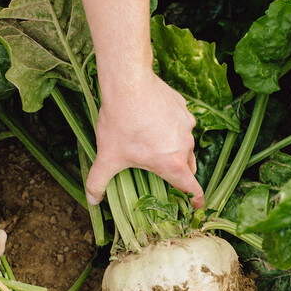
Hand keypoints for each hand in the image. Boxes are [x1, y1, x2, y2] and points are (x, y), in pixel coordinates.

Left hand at [85, 73, 203, 207]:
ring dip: (174, 148)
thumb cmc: (121, 123)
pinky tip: (153, 121)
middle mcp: (185, 146)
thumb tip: (93, 200)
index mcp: (171, 164)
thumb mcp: (107, 156)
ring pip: (185, 143)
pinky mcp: (183, 107)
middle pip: (189, 167)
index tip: (198, 207)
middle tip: (164, 174)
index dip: (196, 201)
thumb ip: (98, 181)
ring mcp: (186, 124)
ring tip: (153, 143)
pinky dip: (171, 127)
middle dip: (180, 174)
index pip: (191, 189)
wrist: (128, 84)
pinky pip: (181, 123)